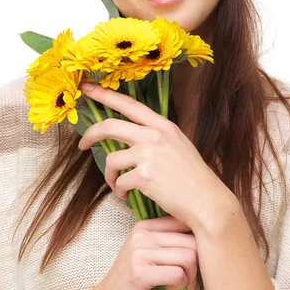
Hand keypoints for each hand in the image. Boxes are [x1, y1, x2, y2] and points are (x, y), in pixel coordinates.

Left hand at [78, 82, 233, 229]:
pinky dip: (119, 191)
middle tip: (82, 144)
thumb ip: (155, 136)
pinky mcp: (144, 175)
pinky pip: (119, 182)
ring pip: (111, 159)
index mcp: (163, 125)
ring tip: (118, 185)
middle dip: (90, 135)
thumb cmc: (191, 177)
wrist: (206, 201)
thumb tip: (130, 138)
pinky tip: (128, 196)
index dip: (105, 94)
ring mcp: (149, 154)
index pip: (128, 104)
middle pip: (109, 126)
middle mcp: (154, 135)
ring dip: (110, 176)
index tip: (87, 88)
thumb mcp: (177, 145)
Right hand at [93, 216, 198, 289]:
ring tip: (180, 283)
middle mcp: (142, 234)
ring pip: (188, 257)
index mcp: (145, 225)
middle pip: (192, 241)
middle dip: (198, 264)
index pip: (186, 221)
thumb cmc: (132, 278)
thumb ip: (168, 240)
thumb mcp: (147, 251)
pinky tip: (171, 287)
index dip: (199, 242)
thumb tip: (204, 235)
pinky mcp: (139, 273)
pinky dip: (181, 284)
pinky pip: (177, 273)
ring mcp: (139, 252)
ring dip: (190, 276)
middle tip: (191, 279)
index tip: (196, 259)